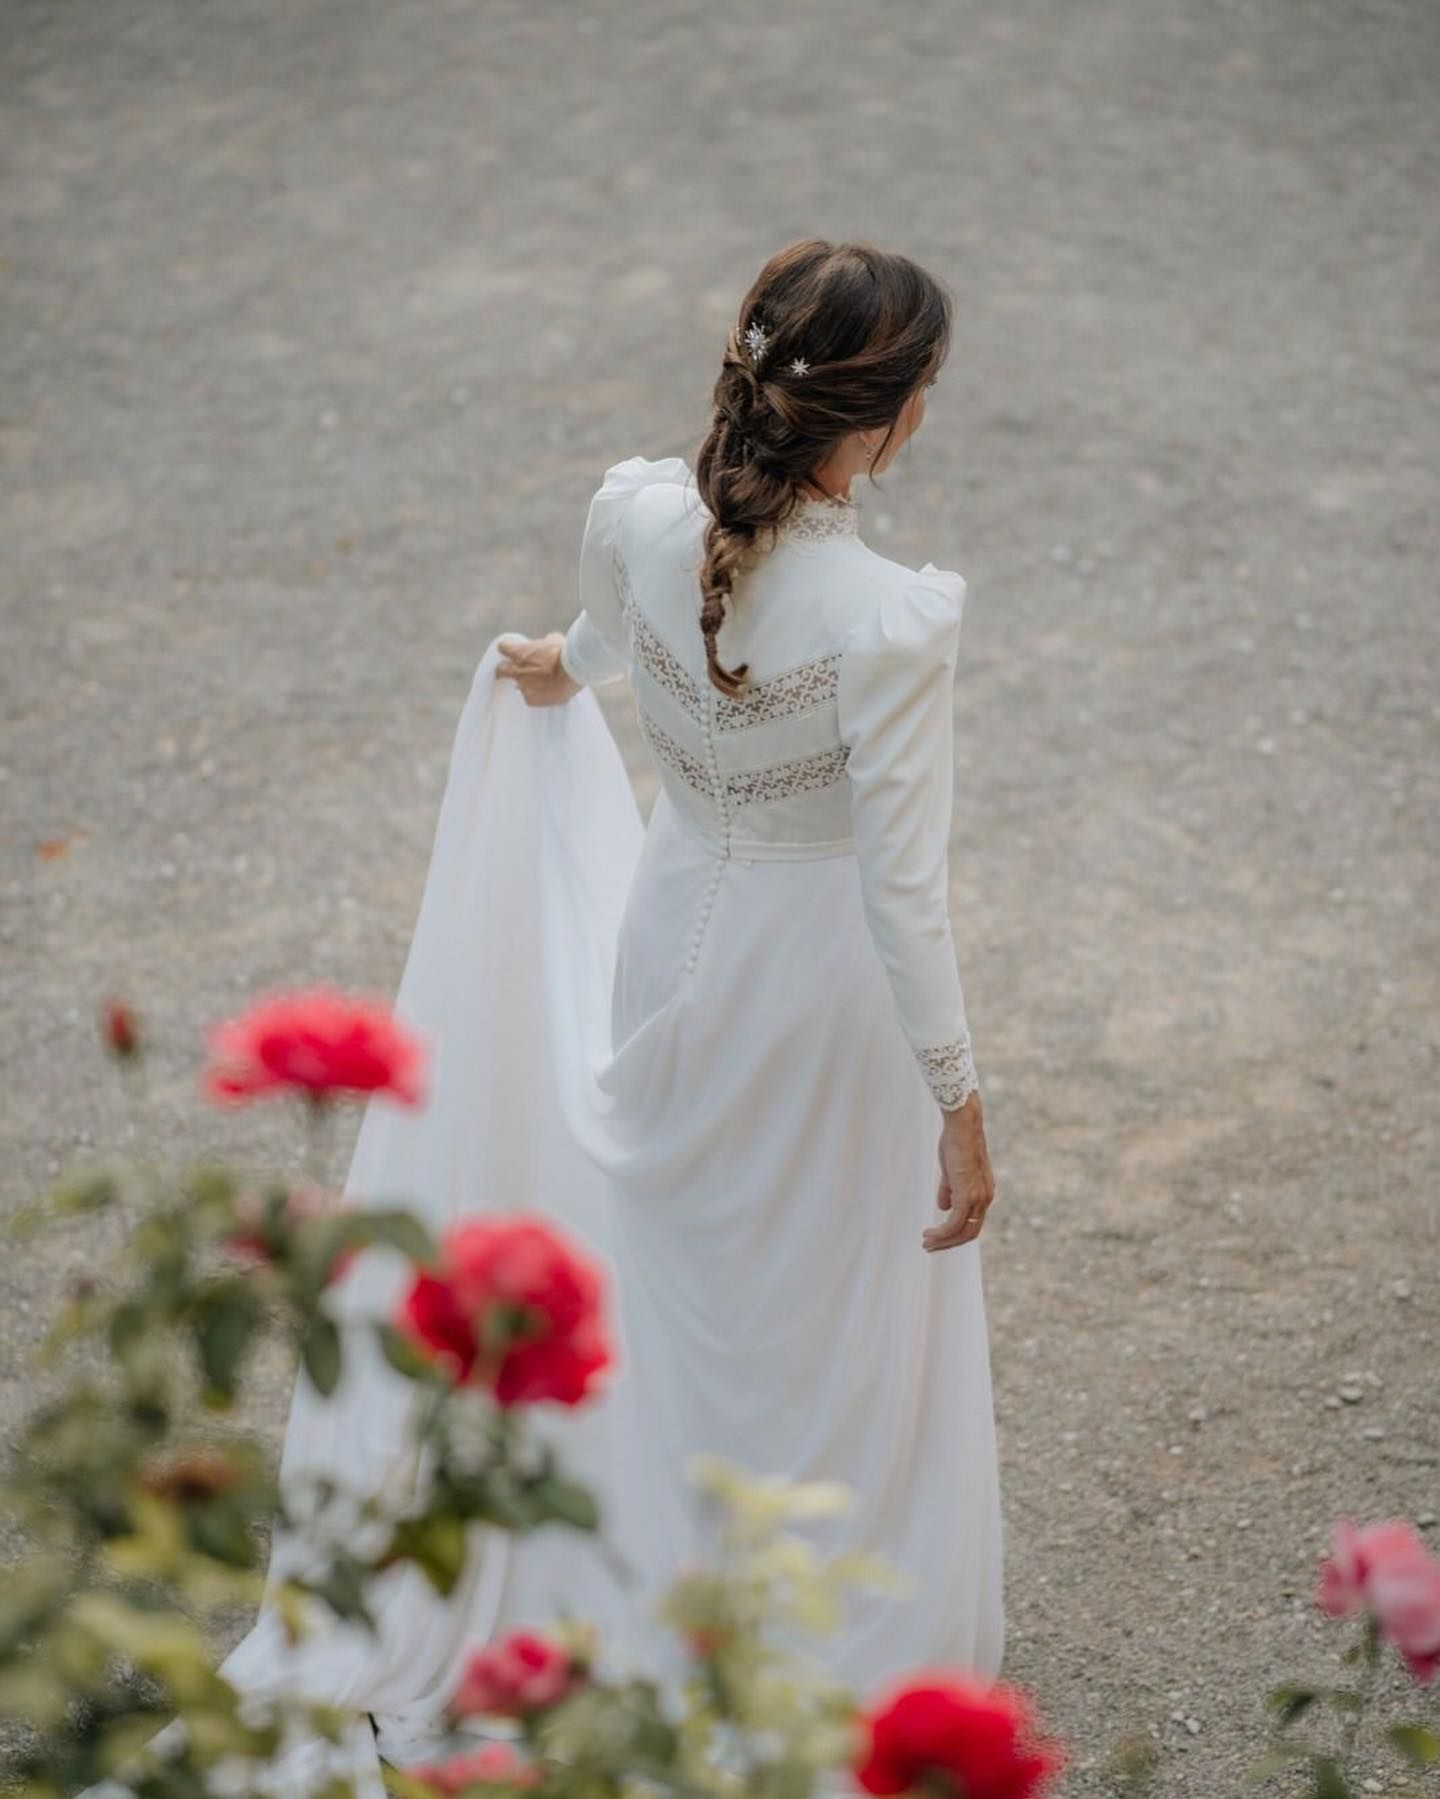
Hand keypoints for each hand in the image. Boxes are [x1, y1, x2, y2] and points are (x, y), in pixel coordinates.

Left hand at [495, 633, 581, 706]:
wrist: (573, 672)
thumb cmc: (565, 653)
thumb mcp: (554, 640)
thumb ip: (544, 643)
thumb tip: (546, 642)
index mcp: (519, 653)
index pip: (502, 648)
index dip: (507, 648)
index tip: (511, 650)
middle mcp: (516, 670)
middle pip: (500, 670)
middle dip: (504, 669)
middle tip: (511, 671)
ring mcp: (523, 686)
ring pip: (518, 685)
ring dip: (526, 683)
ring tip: (541, 683)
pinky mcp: (530, 699)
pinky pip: (529, 697)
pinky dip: (536, 694)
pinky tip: (547, 692)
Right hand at [923, 1091, 994, 1252]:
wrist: (963, 1127)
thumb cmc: (956, 1143)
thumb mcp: (952, 1171)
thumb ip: (949, 1190)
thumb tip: (943, 1208)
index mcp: (984, 1193)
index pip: (973, 1223)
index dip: (955, 1234)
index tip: (938, 1238)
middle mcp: (985, 1199)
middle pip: (970, 1233)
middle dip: (949, 1244)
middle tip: (929, 1247)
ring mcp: (978, 1198)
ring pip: (962, 1231)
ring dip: (943, 1241)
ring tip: (925, 1243)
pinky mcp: (967, 1195)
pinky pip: (955, 1223)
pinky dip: (942, 1233)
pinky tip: (929, 1234)